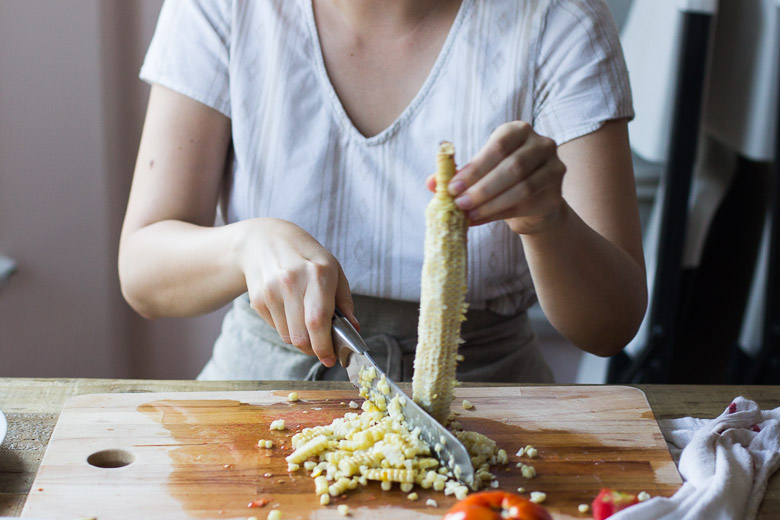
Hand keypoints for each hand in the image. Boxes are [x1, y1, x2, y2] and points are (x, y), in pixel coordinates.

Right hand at [236, 218, 357, 366]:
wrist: (265, 240)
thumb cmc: (306, 257)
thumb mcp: (333, 269)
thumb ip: (344, 302)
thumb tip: (353, 329)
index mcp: (318, 273)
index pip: (318, 320)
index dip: (324, 345)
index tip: (330, 358)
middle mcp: (292, 282)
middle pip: (301, 335)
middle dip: (314, 349)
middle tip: (322, 348)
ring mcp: (271, 291)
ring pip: (288, 336)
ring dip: (301, 339)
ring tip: (306, 322)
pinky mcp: (257, 299)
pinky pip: (276, 328)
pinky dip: (287, 328)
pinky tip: (290, 310)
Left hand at [427, 122, 565, 234]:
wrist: (530, 205)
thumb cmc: (498, 181)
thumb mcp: (477, 174)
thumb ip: (456, 175)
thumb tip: (431, 182)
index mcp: (518, 131)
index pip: (498, 146)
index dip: (475, 167)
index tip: (452, 187)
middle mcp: (542, 144)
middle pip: (512, 167)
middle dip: (482, 188)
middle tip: (458, 204)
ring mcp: (554, 168)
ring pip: (522, 187)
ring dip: (491, 203)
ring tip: (468, 215)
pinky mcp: (556, 194)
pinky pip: (527, 205)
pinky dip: (499, 214)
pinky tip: (480, 220)